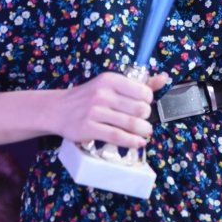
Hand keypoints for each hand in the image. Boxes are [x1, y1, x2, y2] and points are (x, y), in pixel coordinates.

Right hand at [52, 70, 168, 147]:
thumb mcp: (111, 85)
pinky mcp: (88, 128)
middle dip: (146, 118)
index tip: (145, 106)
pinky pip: (117, 136)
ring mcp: (95, 111)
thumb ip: (138, 84)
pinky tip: (137, 143)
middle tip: (144, 122)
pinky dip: (131, 142)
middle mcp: (103, 93)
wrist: (58, 109)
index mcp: (110, 79)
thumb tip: (163, 78)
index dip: (149, 102)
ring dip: (143, 132)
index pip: (142, 91)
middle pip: (139, 109)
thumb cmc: (89, 97)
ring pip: (130, 124)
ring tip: (145, 133)